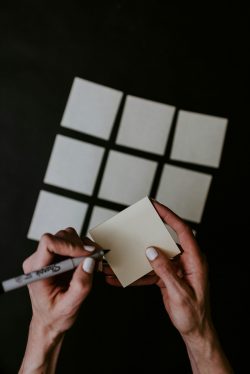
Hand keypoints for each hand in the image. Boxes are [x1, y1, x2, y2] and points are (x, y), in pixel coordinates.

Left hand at [19, 227, 97, 373]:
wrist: (50, 321)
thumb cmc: (55, 316)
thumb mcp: (70, 306)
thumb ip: (80, 285)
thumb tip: (89, 261)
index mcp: (37, 271)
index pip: (48, 243)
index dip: (69, 245)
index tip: (86, 254)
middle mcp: (39, 260)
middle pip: (61, 237)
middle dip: (80, 246)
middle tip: (94, 260)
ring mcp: (48, 256)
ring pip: (67, 236)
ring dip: (83, 247)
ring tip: (92, 262)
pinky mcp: (57, 256)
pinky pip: (72, 243)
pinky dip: (84, 249)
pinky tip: (88, 262)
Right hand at [104, 201, 232, 372]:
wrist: (194, 331)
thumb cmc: (193, 314)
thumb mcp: (180, 293)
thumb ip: (166, 271)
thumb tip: (151, 252)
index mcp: (194, 260)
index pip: (182, 230)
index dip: (169, 216)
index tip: (155, 206)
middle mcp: (184, 261)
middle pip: (164, 240)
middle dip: (146, 234)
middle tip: (132, 225)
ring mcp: (174, 268)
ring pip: (152, 257)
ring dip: (135, 258)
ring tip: (118, 258)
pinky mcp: (166, 277)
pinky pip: (149, 271)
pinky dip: (135, 274)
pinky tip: (121, 278)